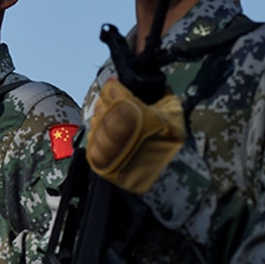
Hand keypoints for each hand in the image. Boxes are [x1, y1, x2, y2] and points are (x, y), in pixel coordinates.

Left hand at [86, 79, 184, 193]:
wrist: (166, 178)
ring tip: (119, 125)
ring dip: (105, 121)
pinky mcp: (97, 157)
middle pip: (101, 104)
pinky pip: (91, 140)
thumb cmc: (170, 143)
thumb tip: (153, 85)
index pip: (110, 89)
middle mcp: (110, 122)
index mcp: (127, 108)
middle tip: (122, 108)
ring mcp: (101, 140)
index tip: (119, 88)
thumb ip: (160, 94)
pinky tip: (111, 139)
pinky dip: (99, 137)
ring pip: (95, 122)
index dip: (115, 87)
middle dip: (110, 103)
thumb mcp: (173, 112)